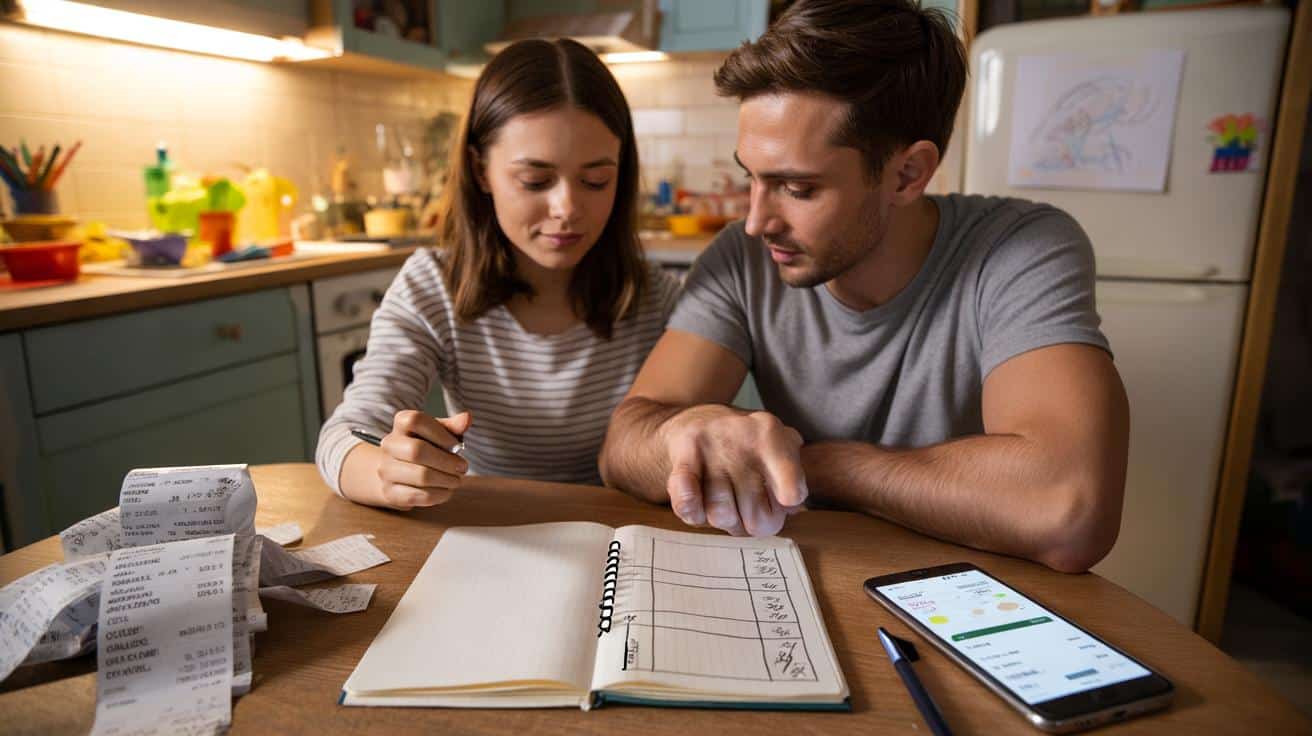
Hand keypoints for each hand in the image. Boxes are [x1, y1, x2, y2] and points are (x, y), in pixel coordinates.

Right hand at [375, 410, 470, 509]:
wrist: (396, 471)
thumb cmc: (424, 447)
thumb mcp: (438, 433)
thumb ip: (452, 426)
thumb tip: (466, 418)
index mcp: (401, 424)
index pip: (416, 420)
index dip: (440, 434)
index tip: (456, 445)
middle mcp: (389, 445)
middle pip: (417, 451)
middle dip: (446, 461)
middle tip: (462, 467)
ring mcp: (386, 470)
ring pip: (421, 476)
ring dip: (446, 480)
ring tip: (456, 480)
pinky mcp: (390, 493)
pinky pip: (419, 496)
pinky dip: (439, 494)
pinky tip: (446, 490)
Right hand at [661, 405, 807, 535]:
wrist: (695, 419)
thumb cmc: (745, 444)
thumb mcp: (778, 447)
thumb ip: (793, 479)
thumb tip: (789, 507)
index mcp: (770, 433)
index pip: (791, 493)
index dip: (786, 507)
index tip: (782, 500)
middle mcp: (741, 435)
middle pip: (757, 518)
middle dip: (752, 524)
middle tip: (747, 509)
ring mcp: (709, 446)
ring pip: (721, 516)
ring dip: (724, 519)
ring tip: (725, 504)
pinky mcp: (682, 455)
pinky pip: (687, 499)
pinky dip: (693, 511)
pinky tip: (698, 505)